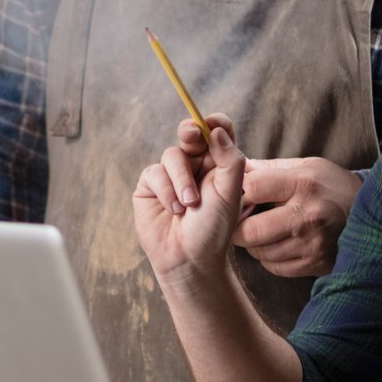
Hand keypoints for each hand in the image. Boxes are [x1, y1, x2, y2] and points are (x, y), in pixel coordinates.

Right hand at [133, 113, 246, 286]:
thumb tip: (216, 129)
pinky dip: (166, 191)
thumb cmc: (214, 228)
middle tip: (192, 135)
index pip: (217, 131)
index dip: (214, 123)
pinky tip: (174, 210)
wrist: (190, 258)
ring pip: (172, 154)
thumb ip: (229, 159)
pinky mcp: (151, 185)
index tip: (213, 125)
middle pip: (190, 133)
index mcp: (218, 163)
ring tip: (189, 205)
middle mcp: (195, 164)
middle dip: (190, 131)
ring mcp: (172, 174)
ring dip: (181, 179)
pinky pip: (155, 173)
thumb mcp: (230, 192)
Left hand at [233, 157, 360, 277]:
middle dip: (239, 227)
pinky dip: (270, 258)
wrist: (375, 214)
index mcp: (303, 184)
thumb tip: (236, 168)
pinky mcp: (317, 263)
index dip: (239, 192)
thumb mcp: (308, 167)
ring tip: (263, 232)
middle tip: (241, 222)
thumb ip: (271, 169)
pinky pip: (276, 267)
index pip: (251, 187)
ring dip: (255, 244)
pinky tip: (280, 245)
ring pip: (260, 253)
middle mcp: (308, 216)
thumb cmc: (334, 186)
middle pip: (250, 231)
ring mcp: (313, 244)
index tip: (242, 195)